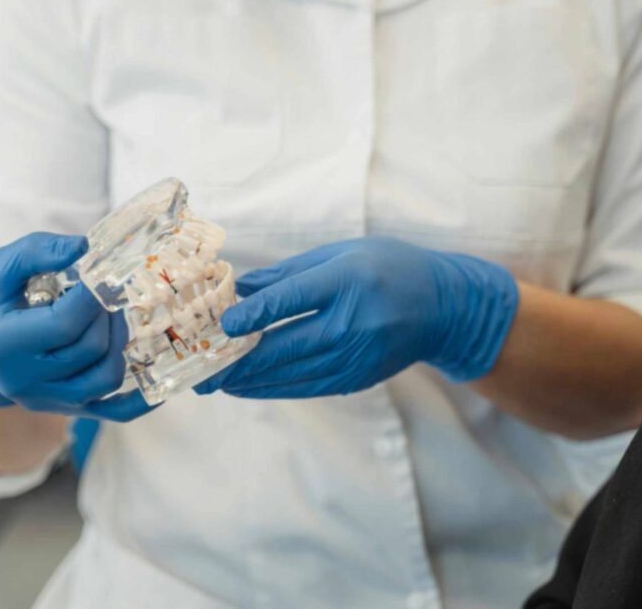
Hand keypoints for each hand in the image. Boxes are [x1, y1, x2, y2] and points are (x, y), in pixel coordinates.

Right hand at [0, 232, 153, 421]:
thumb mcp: (0, 265)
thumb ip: (41, 251)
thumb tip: (86, 248)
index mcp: (0, 344)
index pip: (63, 325)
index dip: (94, 298)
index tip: (104, 275)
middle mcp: (21, 380)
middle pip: (88, 350)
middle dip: (108, 315)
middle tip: (109, 291)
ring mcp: (42, 399)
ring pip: (103, 379)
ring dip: (119, 344)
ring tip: (111, 317)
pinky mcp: (60, 408)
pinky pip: (110, 413)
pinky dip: (139, 402)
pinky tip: (158, 383)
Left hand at [194, 237, 518, 398]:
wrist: (442, 307)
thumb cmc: (387, 269)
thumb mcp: (341, 254)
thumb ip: (290, 274)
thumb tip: (241, 289)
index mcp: (348, 281)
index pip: (292, 300)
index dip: (254, 314)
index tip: (222, 323)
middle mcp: (353, 323)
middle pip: (284, 347)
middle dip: (237, 362)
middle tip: (199, 372)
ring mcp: (356, 356)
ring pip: (291, 375)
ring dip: (249, 381)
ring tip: (213, 382)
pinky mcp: (356, 377)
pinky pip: (307, 387)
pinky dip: (274, 388)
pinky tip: (248, 386)